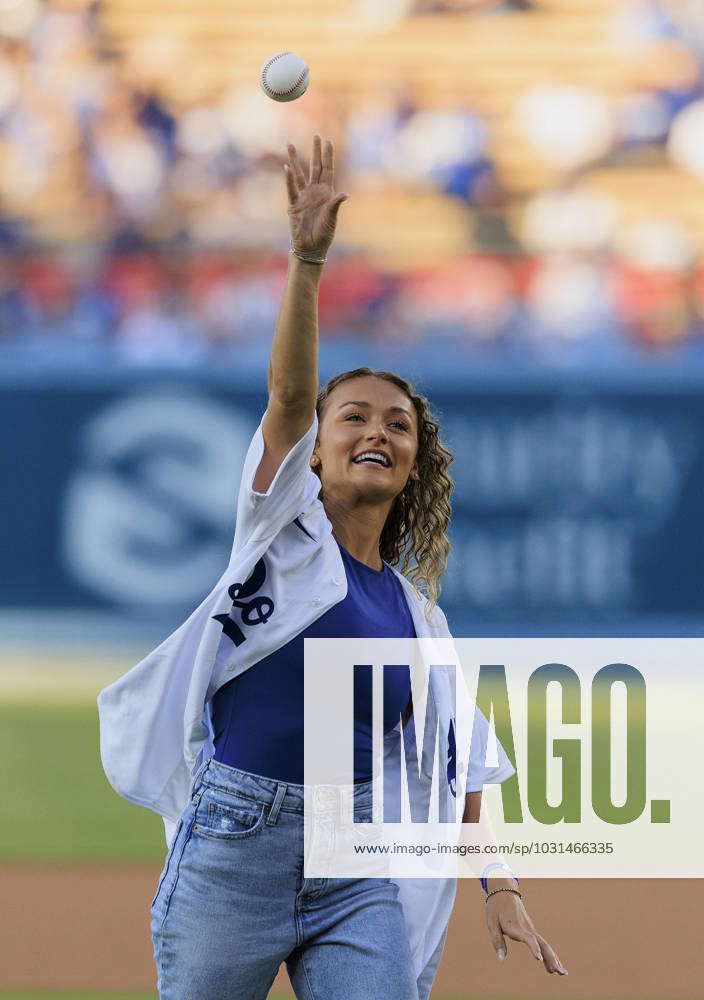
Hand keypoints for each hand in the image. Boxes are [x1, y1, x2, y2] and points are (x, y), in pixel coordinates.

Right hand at [284, 134, 347, 258]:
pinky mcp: (294, 205)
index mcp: (326, 193)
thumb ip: (335, 205)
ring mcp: (303, 197)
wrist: (311, 248)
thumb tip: (345, 194)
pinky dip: (289, 179)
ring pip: (299, 174)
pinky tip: (287, 168)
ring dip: (295, 159)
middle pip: (314, 167)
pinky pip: (291, 190)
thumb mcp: (331, 219)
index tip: (328, 141)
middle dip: (315, 151)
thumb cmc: (324, 235)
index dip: (328, 156)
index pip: (327, 170)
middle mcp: (315, 192)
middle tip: (316, 135)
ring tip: (290, 145)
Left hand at [486, 889, 567, 974]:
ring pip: (545, 945)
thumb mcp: (491, 923)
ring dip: (553, 959)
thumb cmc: (495, 908)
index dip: (533, 947)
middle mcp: (527, 929)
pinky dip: (548, 955)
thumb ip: (497, 940)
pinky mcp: (531, 931)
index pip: (528, 938)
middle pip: (542, 944)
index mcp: (516, 926)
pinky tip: (551, 967)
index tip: (539, 958)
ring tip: (562, 973)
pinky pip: (542, 944)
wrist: (504, 892)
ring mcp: (531, 929)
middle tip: (560, 972)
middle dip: (551, 958)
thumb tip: (501, 959)